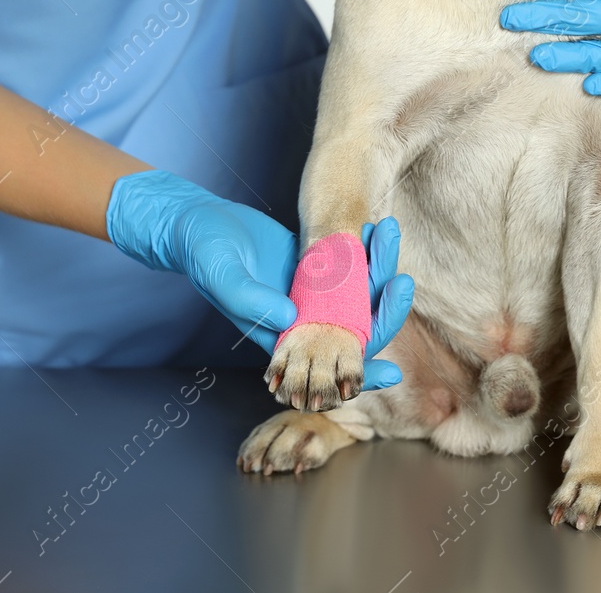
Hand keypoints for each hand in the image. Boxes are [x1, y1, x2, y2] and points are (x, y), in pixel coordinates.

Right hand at [106, 171, 413, 388]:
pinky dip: (364, 249)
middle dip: (384, 308)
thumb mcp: (222, 275)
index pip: (328, 368)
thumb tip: (291, 317)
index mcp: (282, 338)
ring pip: (358, 294)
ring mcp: (312, 292)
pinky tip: (374, 228)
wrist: (199, 224)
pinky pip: (350, 264)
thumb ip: (250, 300)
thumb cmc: (204, 253)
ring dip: (378, 269)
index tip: (394, 372)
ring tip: (387, 233)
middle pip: (357, 328)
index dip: (361, 376)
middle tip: (400, 279)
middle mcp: (303, 320)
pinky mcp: (315, 265)